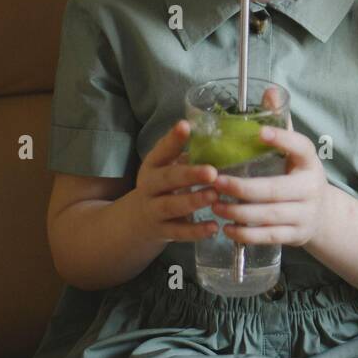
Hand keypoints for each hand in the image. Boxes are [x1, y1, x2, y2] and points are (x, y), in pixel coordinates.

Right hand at [131, 120, 220, 243]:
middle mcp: (149, 187)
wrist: (135, 222)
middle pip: (167, 179)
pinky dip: (196, 231)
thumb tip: (221, 139)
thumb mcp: (167, 169)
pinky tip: (214, 227)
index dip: (172, 139)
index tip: (185, 126)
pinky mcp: (162, 231)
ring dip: (193, 201)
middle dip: (189, 174)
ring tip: (214, 196)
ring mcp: (154, 210)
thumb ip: (188, 156)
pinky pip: (179, 232)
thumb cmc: (162, 188)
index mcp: (153, 166)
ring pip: (171, 206)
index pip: (161, 150)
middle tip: (212, 172)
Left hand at [209, 104, 331, 248]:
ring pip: (269, 215)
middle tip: (216, 182)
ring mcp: (305, 214)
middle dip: (243, 188)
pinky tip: (226, 228)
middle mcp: (310, 188)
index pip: (300, 147)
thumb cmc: (298, 176)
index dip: (283, 140)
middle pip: (275, 190)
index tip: (261, 133)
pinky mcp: (296, 235)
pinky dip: (246, 234)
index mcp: (309, 162)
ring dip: (239, 211)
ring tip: (215, 205)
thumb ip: (280, 123)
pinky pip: (268, 236)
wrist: (324, 216)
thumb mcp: (295, 151)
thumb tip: (269, 91)